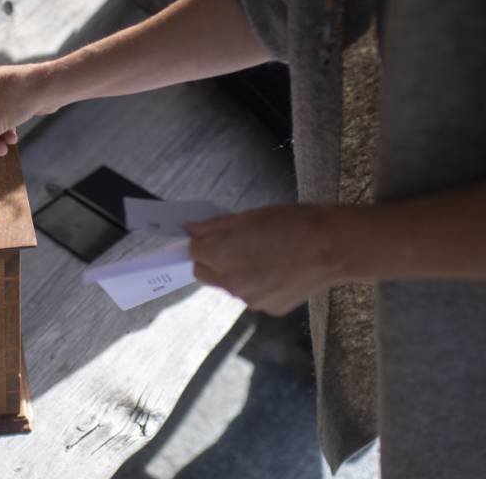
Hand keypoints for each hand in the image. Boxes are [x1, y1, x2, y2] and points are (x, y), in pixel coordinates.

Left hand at [185, 204, 347, 315]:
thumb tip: (189, 229)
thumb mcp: (250, 215)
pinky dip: (259, 284)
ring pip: (229, 285)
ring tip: (266, 255)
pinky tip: (281, 270)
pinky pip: (253, 295)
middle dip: (213, 259)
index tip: (216, 234)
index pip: (192, 251)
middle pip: (204, 272)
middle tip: (238, 244)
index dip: (203, 240)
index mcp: (220, 256)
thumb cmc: (293, 223)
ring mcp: (250, 300)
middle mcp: (230, 283)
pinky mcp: (269, 309)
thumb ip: (214, 226)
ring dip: (236, 272)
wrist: (335, 247)